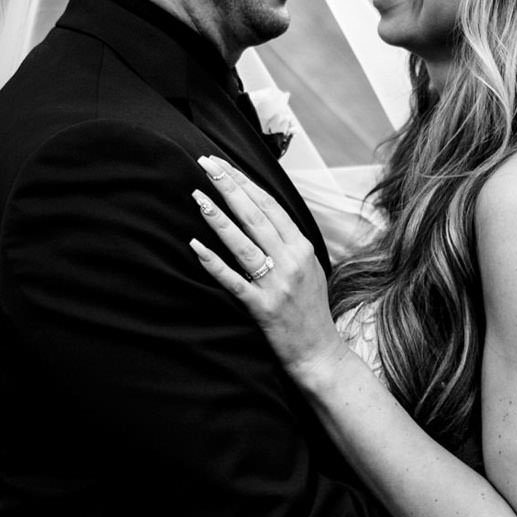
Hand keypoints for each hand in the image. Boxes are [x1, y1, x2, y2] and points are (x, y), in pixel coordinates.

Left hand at [189, 156, 345, 385]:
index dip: (245, 182)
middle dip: (228, 187)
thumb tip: (263, 212)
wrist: (320, 352)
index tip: (224, 164)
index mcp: (302, 247)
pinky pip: (233, 281)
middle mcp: (291, 260)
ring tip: (197, 196)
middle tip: (206, 164)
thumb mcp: (309, 266)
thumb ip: (289, 241)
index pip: (270, 204)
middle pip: (255, 216)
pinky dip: (214, 262)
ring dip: (218, 218)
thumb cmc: (311, 309)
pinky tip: (195, 246)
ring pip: (243, 243)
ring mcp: (276, 284)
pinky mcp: (262, 307)